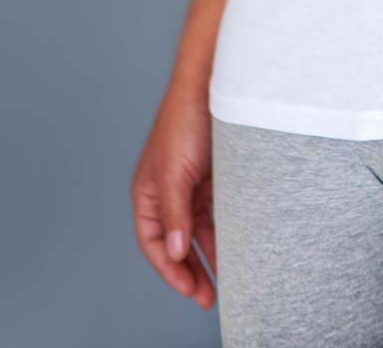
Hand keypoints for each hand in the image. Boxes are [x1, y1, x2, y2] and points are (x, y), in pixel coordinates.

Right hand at [131, 87, 217, 310]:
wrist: (213, 83)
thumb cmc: (185, 120)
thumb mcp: (175, 172)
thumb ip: (175, 213)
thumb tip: (176, 253)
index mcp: (148, 191)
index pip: (153, 242)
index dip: (169, 269)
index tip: (189, 289)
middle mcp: (167, 192)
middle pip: (176, 243)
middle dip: (189, 272)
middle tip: (207, 298)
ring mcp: (190, 186)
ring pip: (197, 232)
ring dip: (208, 257)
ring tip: (224, 283)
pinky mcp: (212, 179)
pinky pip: (216, 215)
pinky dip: (222, 234)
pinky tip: (235, 250)